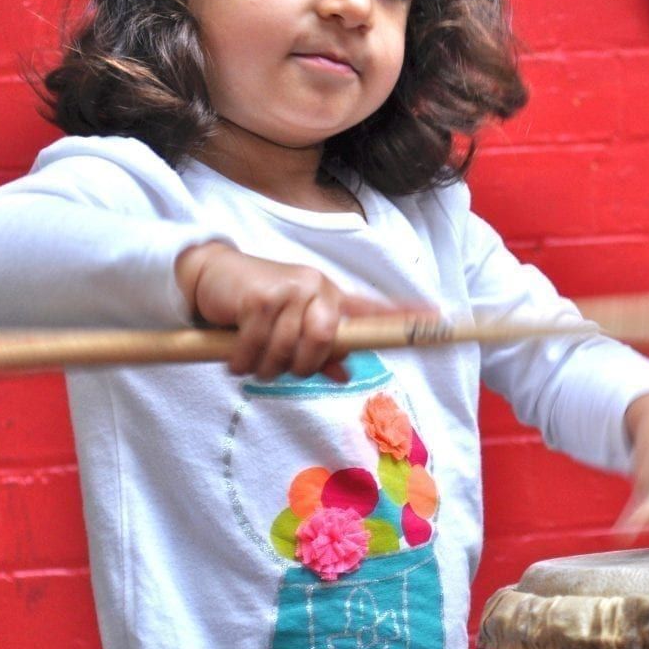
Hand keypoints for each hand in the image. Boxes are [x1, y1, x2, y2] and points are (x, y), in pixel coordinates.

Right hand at [175, 242, 395, 382]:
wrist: (211, 275)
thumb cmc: (255, 305)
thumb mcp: (290, 327)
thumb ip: (319, 351)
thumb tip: (345, 373)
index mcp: (330, 297)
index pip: (371, 308)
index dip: (404, 316)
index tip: (437, 318)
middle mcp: (317, 288)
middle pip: (326, 341)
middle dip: (298, 365)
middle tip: (274, 366)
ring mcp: (290, 289)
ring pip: (289, 351)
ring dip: (264, 366)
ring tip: (250, 357)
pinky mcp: (261, 297)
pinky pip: (258, 347)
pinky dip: (242, 360)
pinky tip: (234, 352)